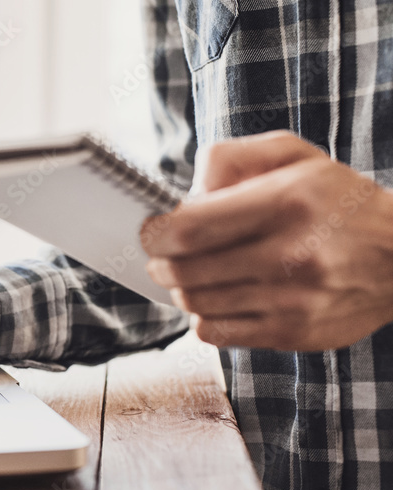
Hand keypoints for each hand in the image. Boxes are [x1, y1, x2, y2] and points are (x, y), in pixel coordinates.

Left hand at [141, 131, 392, 350]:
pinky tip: (216, 299)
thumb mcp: (296, 156)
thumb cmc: (339, 202)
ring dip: (180, 289)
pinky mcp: (293, 333)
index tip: (150, 230)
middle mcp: (289, 254)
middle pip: (184, 271)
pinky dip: (202, 317)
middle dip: (160, 262)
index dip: (155, 233)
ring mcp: (291, 300)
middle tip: (163, 254)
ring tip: (192, 274)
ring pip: (196, 304)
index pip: (189, 228)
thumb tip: (187, 191)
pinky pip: (216, 334)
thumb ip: (233, 157)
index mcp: (286, 202)